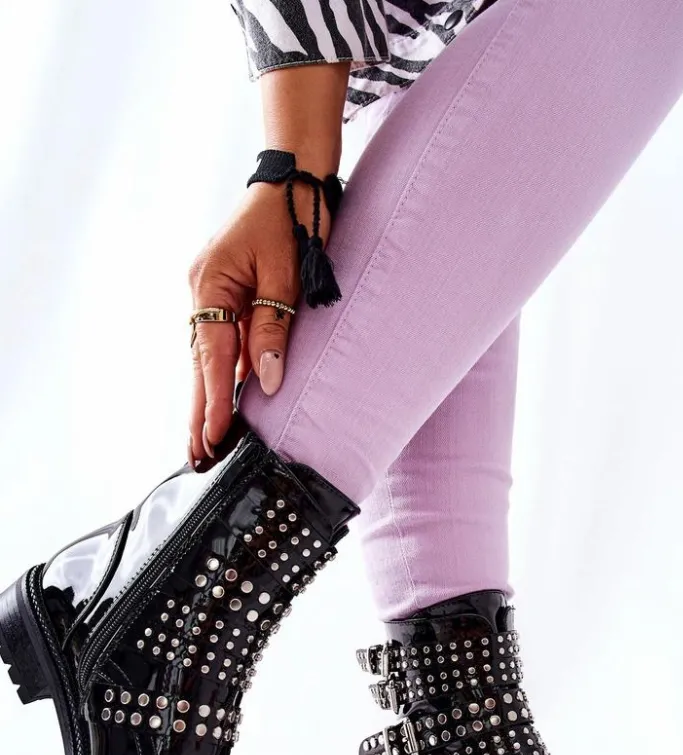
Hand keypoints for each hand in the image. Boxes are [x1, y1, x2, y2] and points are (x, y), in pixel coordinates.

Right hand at [187, 180, 331, 467]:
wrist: (293, 180)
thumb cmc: (293, 220)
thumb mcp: (287, 277)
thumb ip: (273, 330)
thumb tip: (267, 380)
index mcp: (210, 284)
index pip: (212, 357)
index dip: (215, 401)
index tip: (214, 438)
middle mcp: (201, 290)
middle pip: (199, 362)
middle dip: (201, 411)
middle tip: (197, 455)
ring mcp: (208, 291)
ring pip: (206, 355)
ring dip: (207, 395)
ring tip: (206, 439)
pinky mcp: (222, 292)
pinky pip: (218, 339)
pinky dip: (219, 371)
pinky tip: (221, 398)